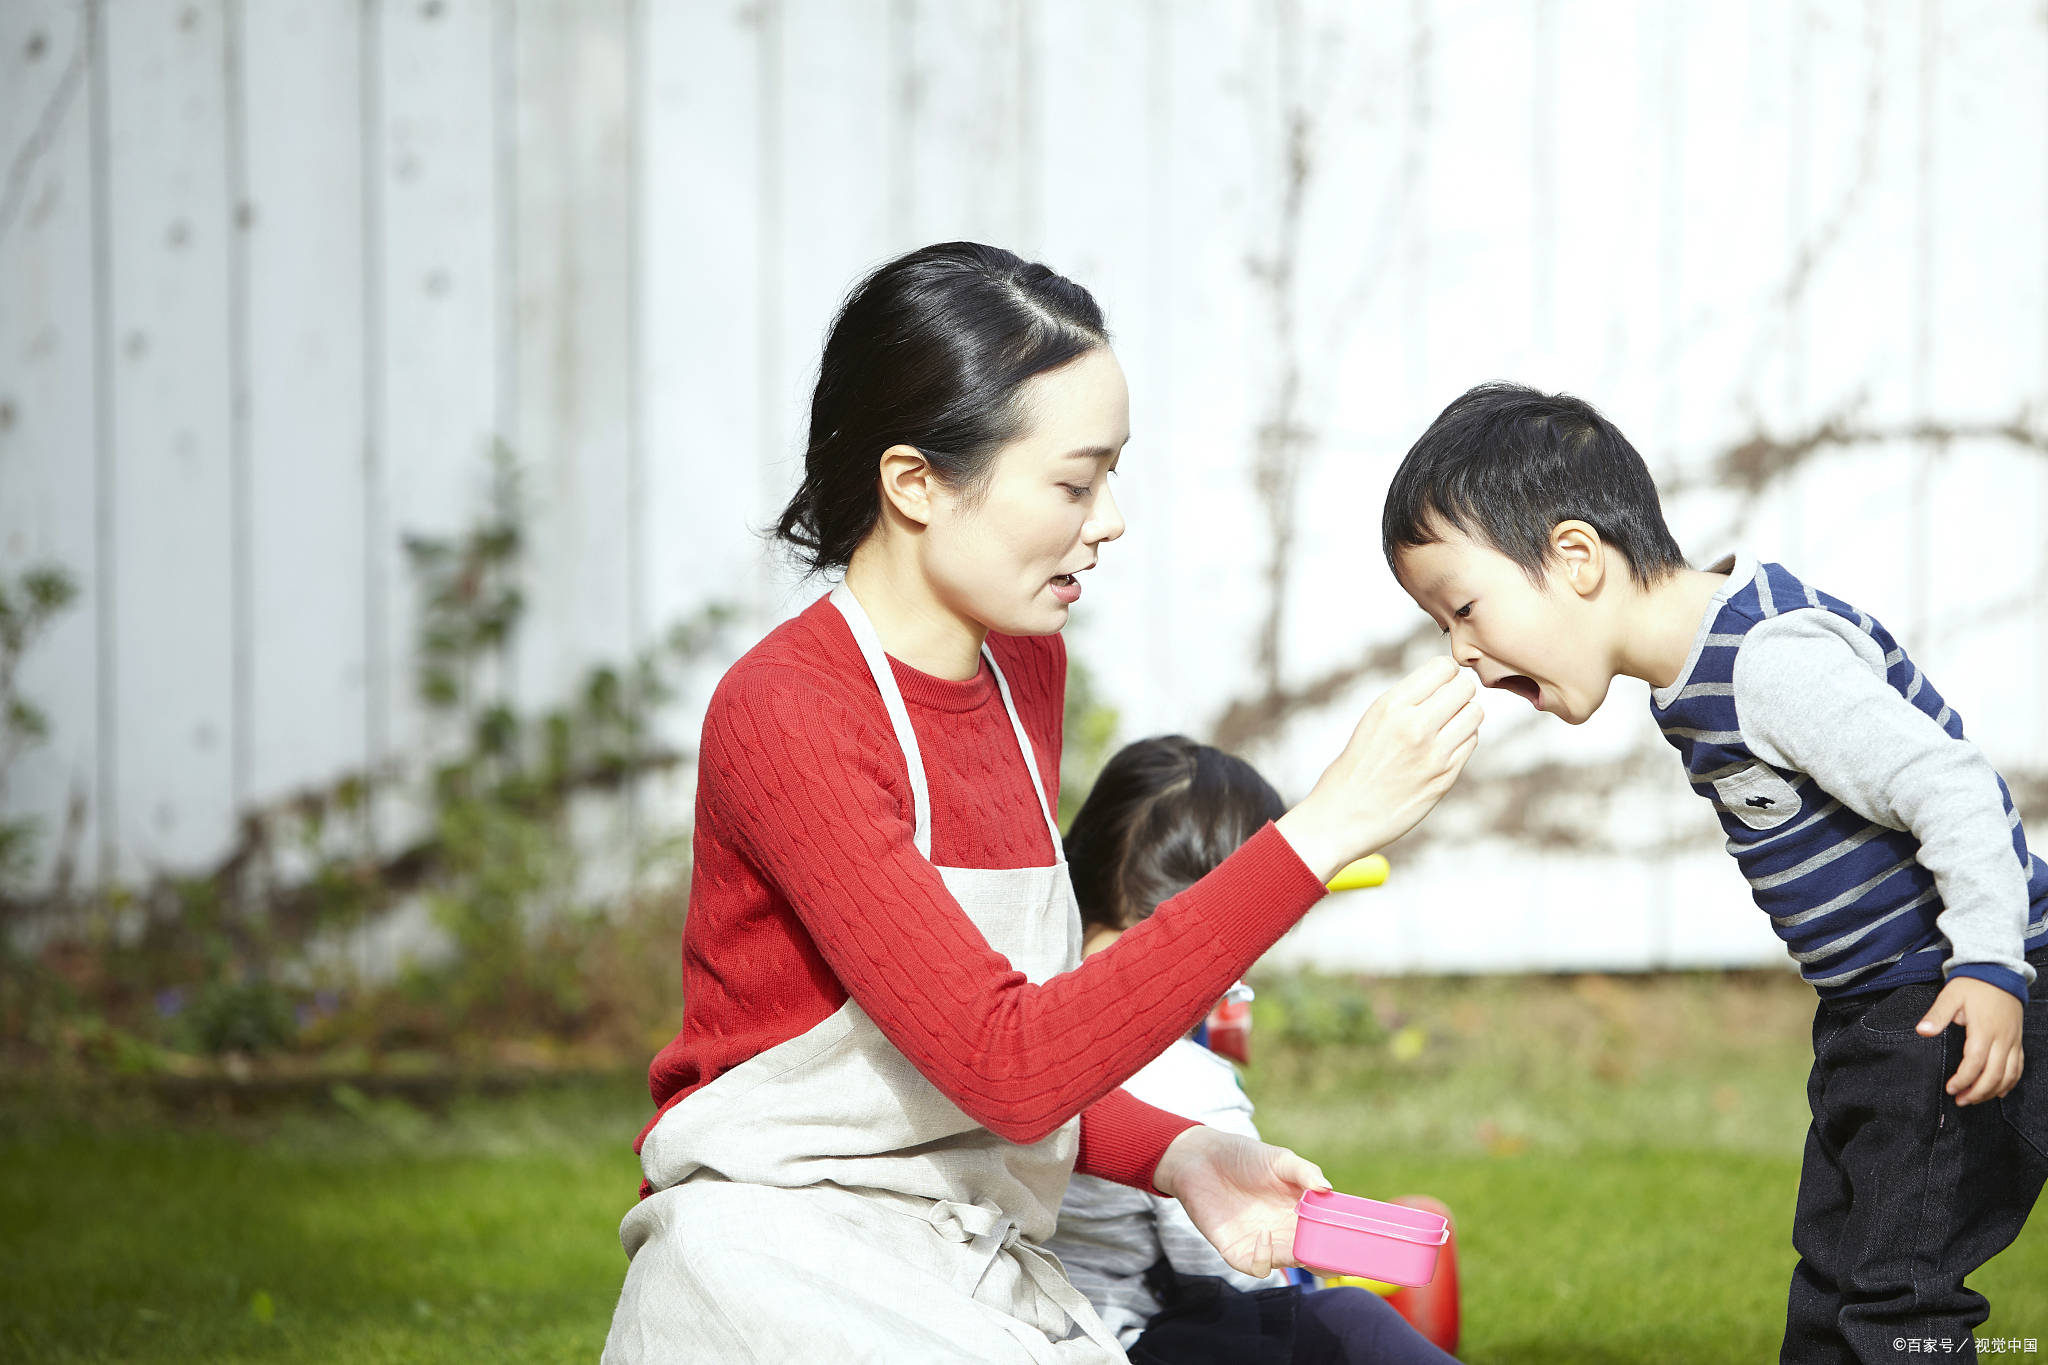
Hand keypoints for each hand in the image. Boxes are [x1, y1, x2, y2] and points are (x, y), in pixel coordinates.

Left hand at [1152, 1125, 1329, 1277]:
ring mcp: (1263, 1242)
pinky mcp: (1237, 1250)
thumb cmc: (1242, 1155)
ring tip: (1300, 1244)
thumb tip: (1327, 1188)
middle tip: (1332, 1250)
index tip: (1355, 1238)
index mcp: (1302, 1209)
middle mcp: (1286, 1229)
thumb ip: (1303, 1172)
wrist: (1200, 1159)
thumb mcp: (1278, 1159)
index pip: (1328, 1232)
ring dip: (1299, 1259)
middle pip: (1314, 1254)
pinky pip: (1257, 1267)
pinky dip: (1265, 1258)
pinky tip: (1264, 1236)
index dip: (1341, 1238)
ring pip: (1291, 1264)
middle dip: (1326, 1258)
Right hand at [1275, 655, 1483, 880]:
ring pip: (1475, 713)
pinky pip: (1471, 741)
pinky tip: (1443, 748)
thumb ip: (1408, 700)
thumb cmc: (1356, 765)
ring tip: (1447, 726)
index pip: (1443, 667)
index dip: (1445, 674)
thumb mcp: (1373, 720)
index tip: (1438, 686)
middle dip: (1459, 693)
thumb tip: (1447, 681)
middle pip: (1465, 688)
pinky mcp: (1445, 776)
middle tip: (1446, 706)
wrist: (1343, 815)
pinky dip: (1463, 740)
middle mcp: (1414, 725)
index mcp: (1391, 705)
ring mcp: (1433, 752)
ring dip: (1465, 716)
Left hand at [1916, 975, 2024, 1105]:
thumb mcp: (1950, 995)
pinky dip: (2011, 1082)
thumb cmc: (1973, 984)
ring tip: (1975, 1099)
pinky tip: (1999, 1092)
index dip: (1963, 1079)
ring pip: (2009, 1075)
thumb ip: (1937, 1015)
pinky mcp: (2018, 1040)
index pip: (1975, 1063)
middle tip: (1960, 1101)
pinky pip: (2019, 1067)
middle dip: (1977, 1092)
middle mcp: (2002, 1039)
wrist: (1999, 971)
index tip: (1950, 1089)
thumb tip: (1921, 1031)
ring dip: (1993, 1091)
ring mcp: (2013, 1041)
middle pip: (1994, 1074)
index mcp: (1984, 1030)